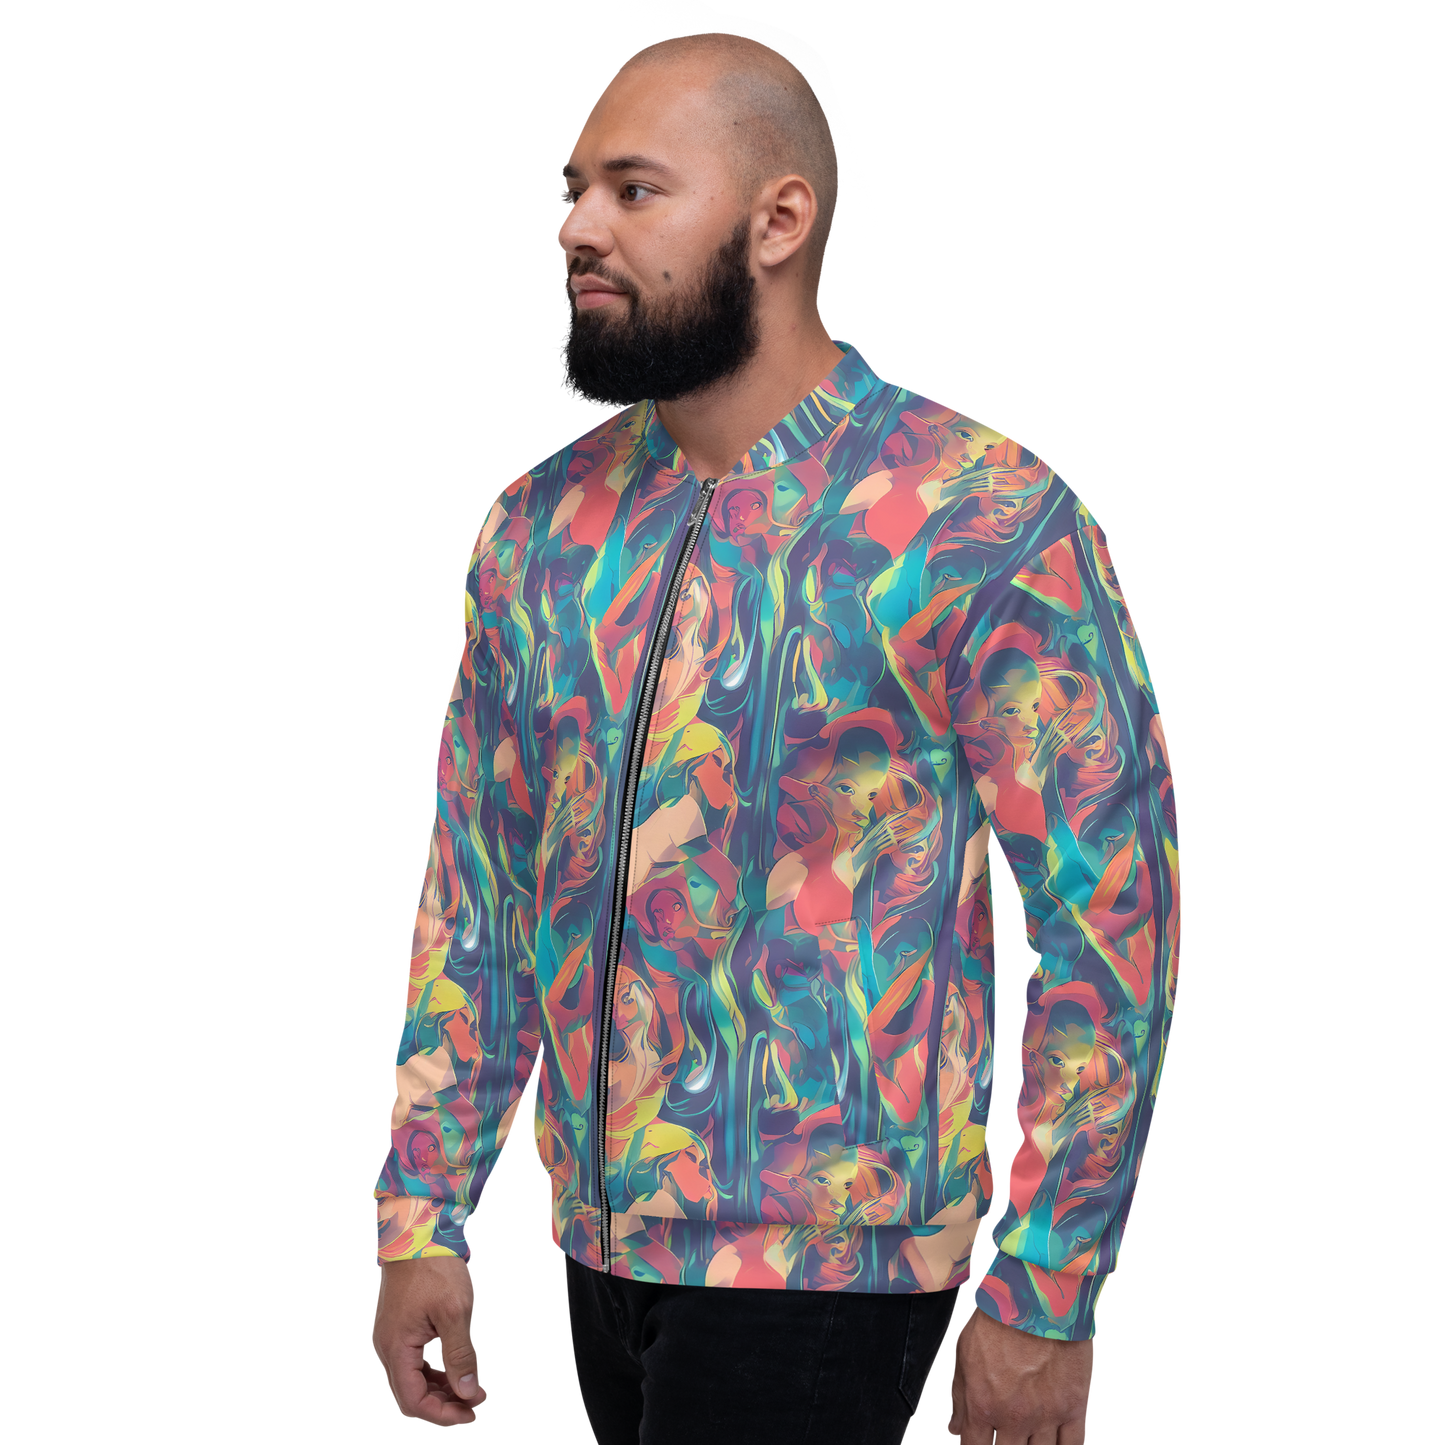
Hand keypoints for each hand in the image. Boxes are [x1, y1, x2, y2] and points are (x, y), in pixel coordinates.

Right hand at [371, 1256, 488, 1428]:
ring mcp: (393, 1336)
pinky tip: (456, 1368)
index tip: (471, 1414)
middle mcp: (388, 1347)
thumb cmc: (435, 1267)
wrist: (418, 1230)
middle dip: (445, 1404)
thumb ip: (461, 1355)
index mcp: (396, 1348)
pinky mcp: (401, 1326)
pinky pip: (416, 1361)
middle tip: (477, 1403)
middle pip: (412, 1394)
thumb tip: (467, 1392)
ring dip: (443, 1388)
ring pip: (414, 1378)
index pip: (413, 1401)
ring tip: (473, 1387)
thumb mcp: (456, 1311)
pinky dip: (436, 1370)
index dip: (442, 1415)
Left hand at [943, 1304, 1094, 1441]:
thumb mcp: (964, 1352)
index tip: (978, 1443)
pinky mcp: (1077, 1407)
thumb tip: (953, 1429)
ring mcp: (1048, 1416)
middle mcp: (1015, 1418)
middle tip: (1007, 1434)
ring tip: (1029, 1435)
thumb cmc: (999, 1317)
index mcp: (982, 1405)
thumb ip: (958, 1396)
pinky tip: (1058, 1441)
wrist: (1038, 1294)